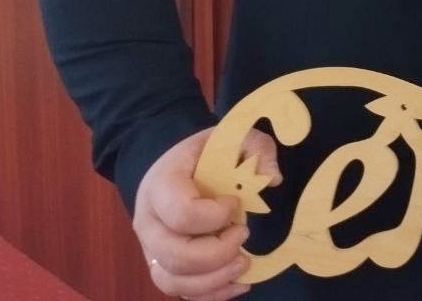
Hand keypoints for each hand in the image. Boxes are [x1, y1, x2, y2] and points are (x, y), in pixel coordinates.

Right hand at [132, 126, 280, 300]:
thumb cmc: (206, 153)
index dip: (215, 215)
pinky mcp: (162, 265)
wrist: (176, 168)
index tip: (235, 203)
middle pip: (175, 254)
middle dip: (217, 252)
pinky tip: (238, 283)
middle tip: (244, 235)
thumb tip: (273, 179)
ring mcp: (151, 248)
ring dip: (214, 279)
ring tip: (243, 262)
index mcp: (161, 184)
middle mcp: (148, 221)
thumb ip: (257, 149)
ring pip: (172, 280)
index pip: (182, 212)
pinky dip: (209, 294)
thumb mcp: (233, 137)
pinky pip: (178, 292)